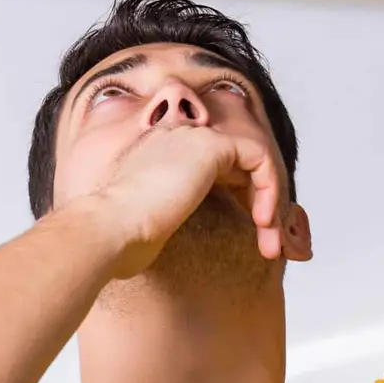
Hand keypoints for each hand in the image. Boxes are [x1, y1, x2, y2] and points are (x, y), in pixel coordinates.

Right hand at [81, 125, 284, 279]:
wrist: (111, 229)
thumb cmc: (121, 237)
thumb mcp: (152, 224)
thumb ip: (171, 215)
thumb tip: (174, 231)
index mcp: (163, 154)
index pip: (215, 167)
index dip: (240, 198)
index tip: (250, 233)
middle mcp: (179, 139)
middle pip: (239, 164)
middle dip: (262, 204)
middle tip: (270, 244)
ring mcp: (194, 138)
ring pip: (253, 162)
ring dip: (271, 202)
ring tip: (271, 242)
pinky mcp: (212, 146)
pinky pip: (259, 157)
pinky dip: (270, 189)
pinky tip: (263, 221)